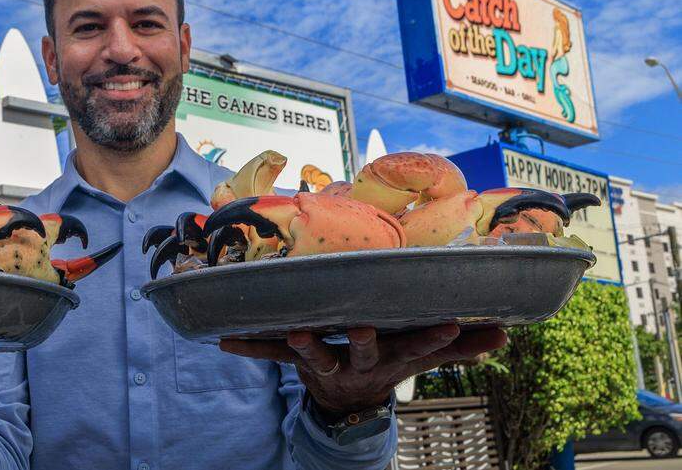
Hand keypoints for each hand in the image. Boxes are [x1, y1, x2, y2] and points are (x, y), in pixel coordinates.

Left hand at [220, 325, 506, 414]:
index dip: (436, 339)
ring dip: (306, 347)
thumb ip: (462, 346)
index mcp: (393, 358)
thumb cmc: (388, 363)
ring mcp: (328, 365)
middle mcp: (361, 363)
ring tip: (296, 336)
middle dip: (364, 342)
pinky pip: (270, 354)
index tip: (452, 323)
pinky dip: (248, 347)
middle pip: (365, 353)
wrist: (346, 402)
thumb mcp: (422, 358)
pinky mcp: (297, 362)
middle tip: (362, 329)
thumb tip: (504, 334)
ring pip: (317, 357)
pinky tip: (222, 340)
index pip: (420, 348)